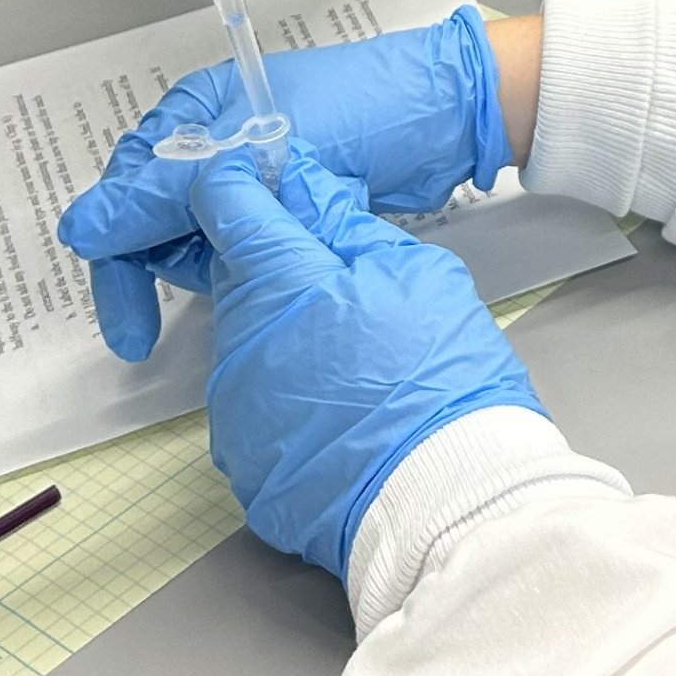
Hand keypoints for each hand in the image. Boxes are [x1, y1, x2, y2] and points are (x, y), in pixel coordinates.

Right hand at [56, 7, 512, 362]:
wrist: (451, 116)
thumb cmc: (364, 108)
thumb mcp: (255, 149)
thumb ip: (168, 192)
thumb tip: (81, 229)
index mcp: (201, 108)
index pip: (132, 184)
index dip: (117, 248)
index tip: (125, 316)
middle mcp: (217, 142)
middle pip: (152, 216)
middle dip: (144, 270)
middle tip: (138, 338)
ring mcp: (252, 177)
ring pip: (191, 239)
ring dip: (190, 273)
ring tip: (206, 304)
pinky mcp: (284, 210)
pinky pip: (233, 249)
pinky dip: (230, 272)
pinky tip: (237, 296)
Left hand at [190, 151, 544, 578]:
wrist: (449, 499)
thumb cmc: (444, 382)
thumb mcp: (418, 275)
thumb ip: (349, 228)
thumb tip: (307, 189)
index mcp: (280, 283)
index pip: (226, 204)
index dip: (240, 181)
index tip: (256, 176)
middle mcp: (239, 345)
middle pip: (241, 281)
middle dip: (282, 275)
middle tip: (347, 290)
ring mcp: (235, 411)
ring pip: (248, 347)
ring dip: (286, 340)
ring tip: (356, 365)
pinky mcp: (244, 464)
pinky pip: (255, 410)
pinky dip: (287, 402)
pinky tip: (342, 414)